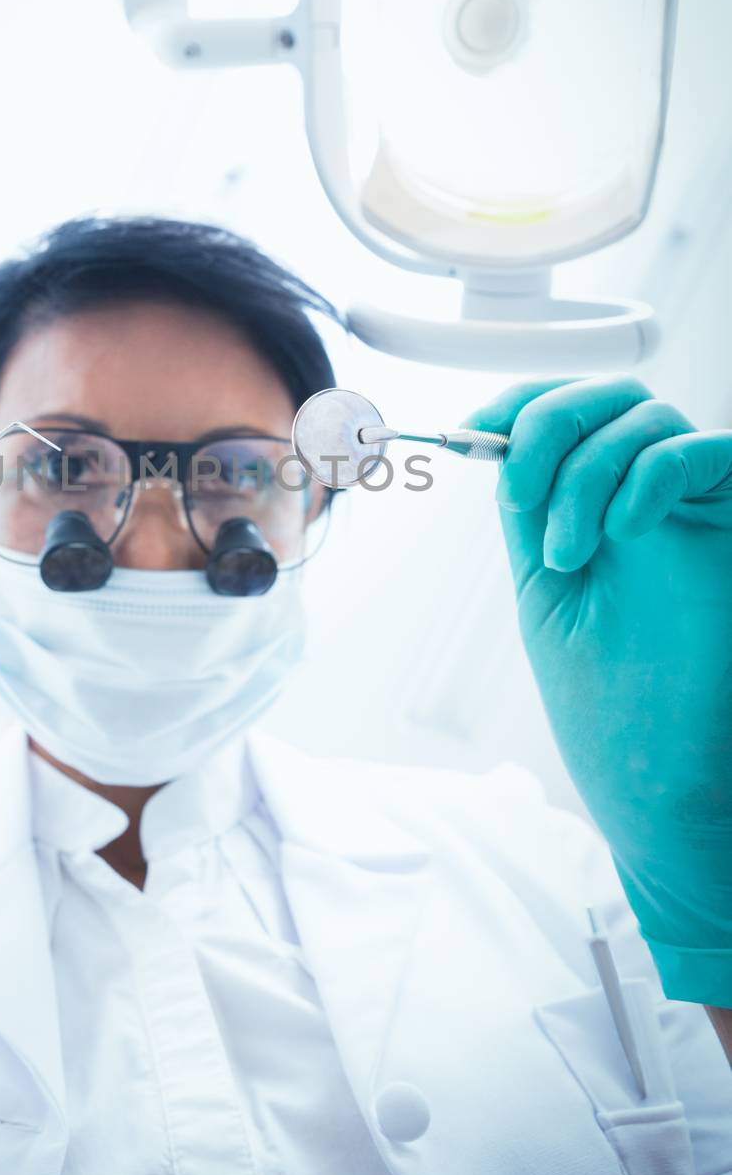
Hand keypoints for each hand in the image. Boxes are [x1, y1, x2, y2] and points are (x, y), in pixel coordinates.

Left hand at [462, 376, 731, 1005]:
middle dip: (549, 424)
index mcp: (598, 507)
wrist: (664, 778)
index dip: (519, 402)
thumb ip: (531, 507)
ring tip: (569, 555)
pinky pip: (703, 451)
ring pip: (646, 418)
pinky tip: (622, 533)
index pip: (567, 411)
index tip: (470, 429)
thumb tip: (495, 439)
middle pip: (607, 396)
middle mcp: (649, 497)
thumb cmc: (612, 702)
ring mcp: (696, 509)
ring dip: (586, 472)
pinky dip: (649, 475)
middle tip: (522, 493)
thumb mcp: (546, 586)